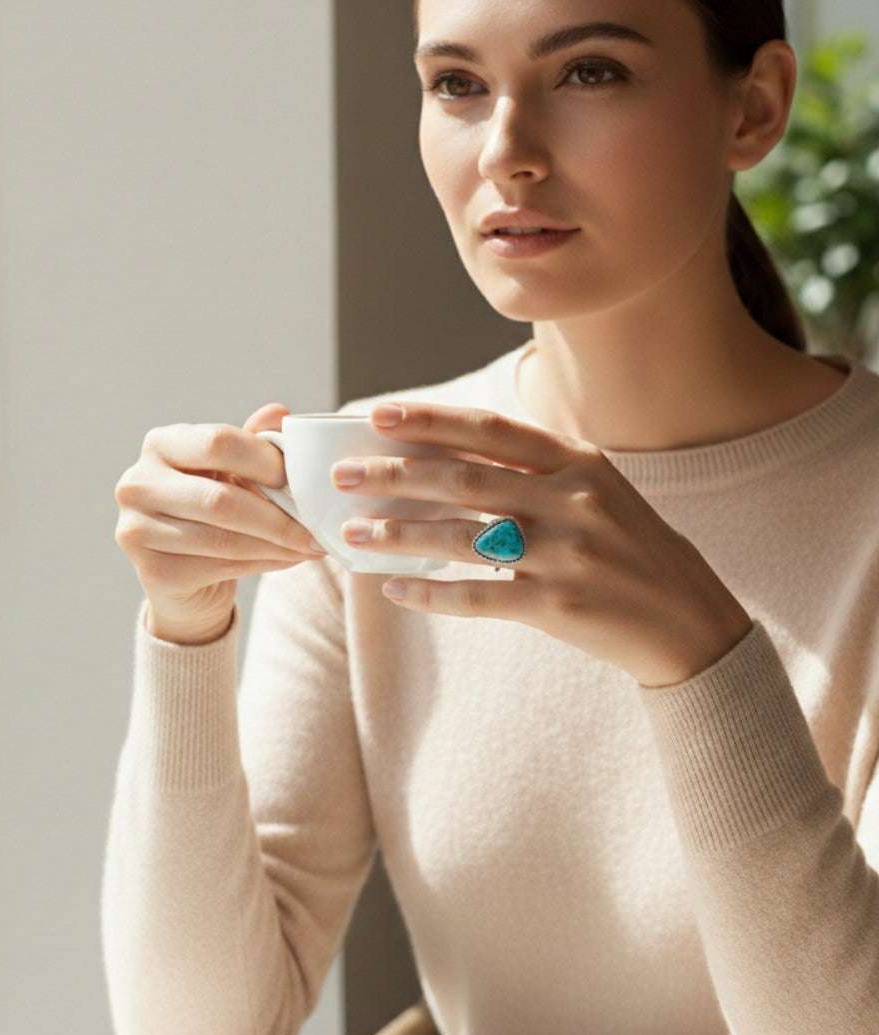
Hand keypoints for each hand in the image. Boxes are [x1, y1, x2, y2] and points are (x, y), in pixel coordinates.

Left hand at [331, 401, 753, 687]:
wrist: (690, 620)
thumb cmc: (632, 548)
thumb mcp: (599, 490)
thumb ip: (538, 470)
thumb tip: (453, 456)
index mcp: (578, 463)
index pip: (490, 430)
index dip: (430, 420)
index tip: (378, 414)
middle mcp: (572, 500)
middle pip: (463, 479)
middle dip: (394, 474)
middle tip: (343, 474)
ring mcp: (566, 553)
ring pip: (461, 537)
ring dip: (398, 534)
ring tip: (352, 532)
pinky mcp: (558, 604)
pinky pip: (478, 597)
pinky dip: (431, 594)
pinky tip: (394, 590)